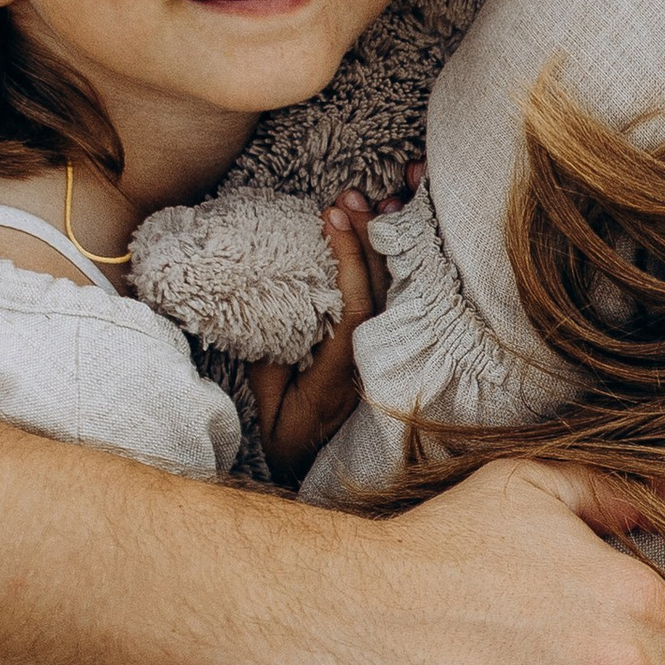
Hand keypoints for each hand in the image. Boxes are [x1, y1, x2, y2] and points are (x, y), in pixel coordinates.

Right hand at [250, 198, 384, 481]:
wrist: (322, 471)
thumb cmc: (292, 441)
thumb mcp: (271, 411)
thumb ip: (268, 366)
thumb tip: (268, 314)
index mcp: (344, 371)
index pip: (357, 306)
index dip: (349, 258)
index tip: (330, 217)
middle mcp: (373, 357)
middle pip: (383, 286)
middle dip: (368, 233)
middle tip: (351, 192)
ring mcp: (382, 350)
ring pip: (397, 286)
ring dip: (386, 240)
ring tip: (374, 196)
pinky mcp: (383, 345)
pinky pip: (397, 294)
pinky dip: (394, 258)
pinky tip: (389, 223)